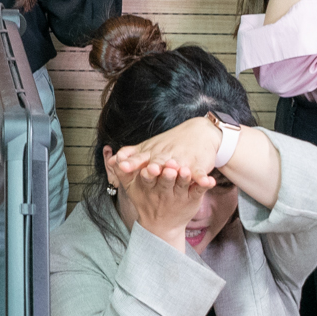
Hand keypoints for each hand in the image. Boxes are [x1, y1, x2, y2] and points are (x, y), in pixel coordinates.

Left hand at [108, 115, 224, 183]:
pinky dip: (201, 177)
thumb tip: (111, 160)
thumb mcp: (149, 148)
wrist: (200, 133)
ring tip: (173, 172)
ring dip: (176, 169)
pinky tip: (205, 182)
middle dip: (153, 167)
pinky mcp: (198, 165)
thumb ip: (131, 155)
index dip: (131, 162)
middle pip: (158, 162)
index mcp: (153, 154)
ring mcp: (182, 160)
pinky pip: (199, 173)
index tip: (121, 166)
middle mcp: (166, 156)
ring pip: (179, 166)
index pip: (139, 158)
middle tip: (148, 171)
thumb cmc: (170, 144)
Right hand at [110, 160, 216, 248]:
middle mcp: (163, 191)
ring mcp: (179, 195)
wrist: (161, 226)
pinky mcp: (192, 198)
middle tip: (169, 166)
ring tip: (187, 171)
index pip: (147, 178)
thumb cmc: (145, 200)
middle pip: (165, 182)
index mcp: (149, 186)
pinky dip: (204, 185)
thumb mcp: (131, 188)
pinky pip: (199, 191)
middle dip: (166, 175)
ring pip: (182, 185)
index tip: (150, 168)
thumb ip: (122, 173)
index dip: (148, 173)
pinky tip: (210, 180)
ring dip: (185, 178)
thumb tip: (113, 158)